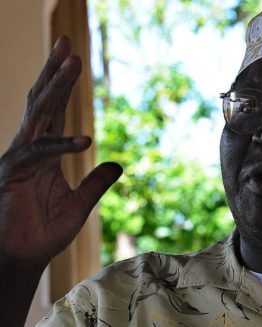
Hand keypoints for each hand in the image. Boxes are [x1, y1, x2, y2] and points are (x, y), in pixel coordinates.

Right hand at [0, 36, 121, 266]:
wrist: (24, 257)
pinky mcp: (14, 174)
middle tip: (69, 43)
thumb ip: (97, 182)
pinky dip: (63, 145)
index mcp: (45, 153)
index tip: (72, 57)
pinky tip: (86, 140)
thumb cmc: (44, 232)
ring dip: (57, 88)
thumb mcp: (81, 203)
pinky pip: (40, 153)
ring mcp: (19, 159)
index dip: (62, 83)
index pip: (53, 110)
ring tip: (73, 62)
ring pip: (38, 115)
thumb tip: (118, 164)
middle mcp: (30, 149)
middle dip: (55, 72)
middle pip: (42, 101)